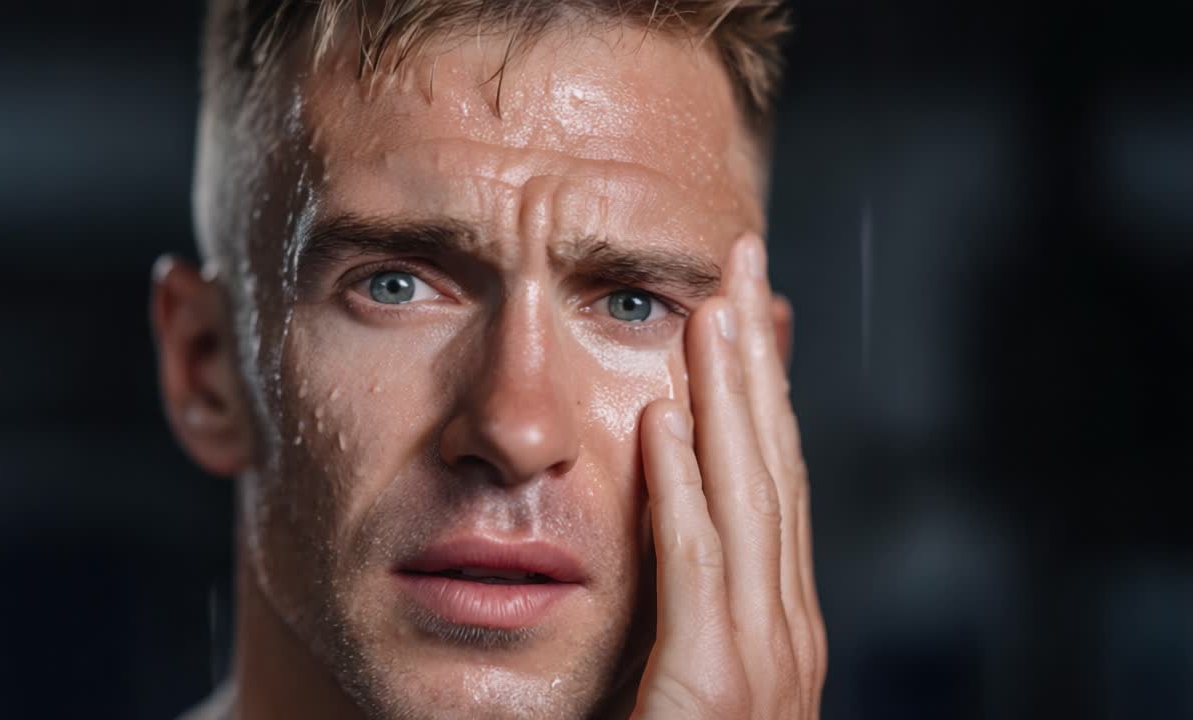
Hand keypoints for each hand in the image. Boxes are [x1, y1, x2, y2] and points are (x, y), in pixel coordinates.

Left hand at [633, 234, 825, 718]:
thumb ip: (691, 590)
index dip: (760, 387)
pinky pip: (696, 572)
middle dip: (755, 362)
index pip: (771, 480)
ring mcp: (762, 664)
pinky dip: (685, 491)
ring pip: (746, 501)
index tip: (741, 306)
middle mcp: (786, 630)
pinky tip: (666, 420)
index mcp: (776, 619)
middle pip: (772, 469)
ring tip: (710, 307)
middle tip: (740, 261)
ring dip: (730, 399)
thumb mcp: (689, 666)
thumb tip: (665, 492)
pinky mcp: (713, 694)